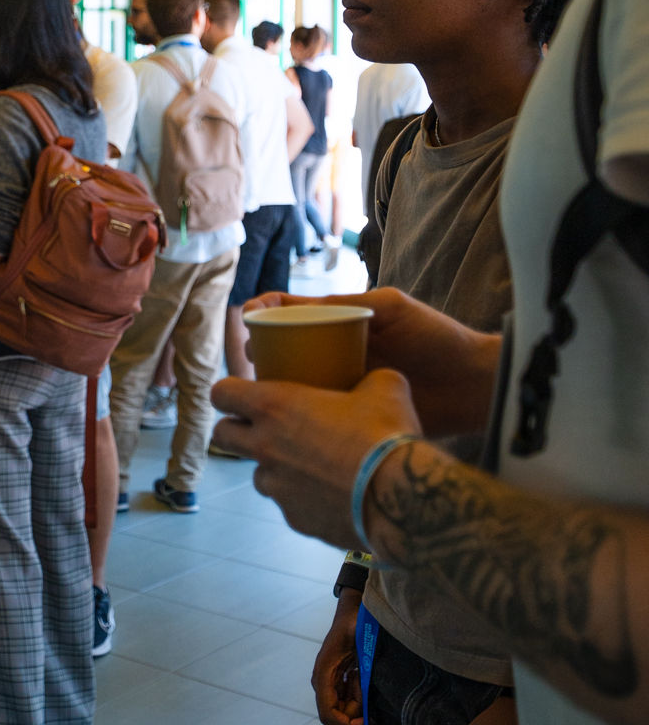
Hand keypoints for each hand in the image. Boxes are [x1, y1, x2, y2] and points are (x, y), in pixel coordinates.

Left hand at [210, 367, 420, 548]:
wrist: (401, 498)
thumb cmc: (386, 434)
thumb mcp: (384, 386)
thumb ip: (365, 377)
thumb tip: (373, 378)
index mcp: (275, 407)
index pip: (221, 392)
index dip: (227, 391)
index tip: (238, 393)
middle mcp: (265, 447)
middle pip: (223, 435)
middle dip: (235, 429)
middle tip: (261, 427)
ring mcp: (277, 488)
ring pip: (258, 475)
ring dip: (272, 467)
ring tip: (305, 463)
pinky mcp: (295, 520)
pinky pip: (288, 505)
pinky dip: (301, 498)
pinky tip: (330, 494)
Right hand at [240, 288, 499, 435]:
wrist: (474, 385)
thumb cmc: (437, 337)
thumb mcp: (393, 308)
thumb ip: (352, 302)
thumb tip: (297, 306)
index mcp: (342, 322)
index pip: (292, 311)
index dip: (265, 312)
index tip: (250, 319)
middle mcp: (337, 351)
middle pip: (284, 348)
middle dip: (259, 351)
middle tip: (251, 359)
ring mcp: (344, 383)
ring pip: (294, 383)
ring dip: (272, 386)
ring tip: (260, 394)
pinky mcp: (354, 415)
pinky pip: (317, 414)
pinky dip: (297, 416)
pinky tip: (285, 423)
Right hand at [312, 590, 363, 724]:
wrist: (350, 612)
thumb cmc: (353, 624)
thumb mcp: (358, 641)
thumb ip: (361, 667)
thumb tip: (365, 696)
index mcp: (323, 675)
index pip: (328, 714)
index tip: (366, 722)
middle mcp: (322, 682)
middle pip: (337, 715)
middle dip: (356, 716)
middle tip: (371, 703)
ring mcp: (329, 682)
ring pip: (344, 709)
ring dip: (359, 705)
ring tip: (365, 682)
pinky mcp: (337, 681)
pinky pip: (347, 700)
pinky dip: (359, 698)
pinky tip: (362, 680)